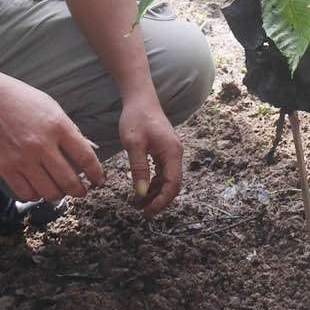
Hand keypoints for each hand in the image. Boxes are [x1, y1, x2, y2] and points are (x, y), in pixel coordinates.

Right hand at [0, 74, 103, 202]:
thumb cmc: (22, 100)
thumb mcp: (52, 107)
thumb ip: (68, 130)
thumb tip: (83, 152)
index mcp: (58, 127)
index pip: (85, 157)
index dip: (96, 173)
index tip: (100, 181)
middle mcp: (42, 145)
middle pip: (69, 180)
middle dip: (80, 190)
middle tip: (82, 191)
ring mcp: (22, 158)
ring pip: (49, 191)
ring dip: (59, 195)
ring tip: (60, 191)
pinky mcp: (5, 167)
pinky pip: (26, 193)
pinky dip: (36, 195)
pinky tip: (39, 190)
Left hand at [118, 93, 184, 216]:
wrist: (141, 99)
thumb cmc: (136, 117)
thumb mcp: (134, 143)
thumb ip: (138, 168)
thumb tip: (140, 193)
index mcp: (172, 152)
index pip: (172, 184)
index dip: (161, 201)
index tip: (147, 211)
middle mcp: (175, 154)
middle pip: (173, 185)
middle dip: (159, 200)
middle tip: (141, 211)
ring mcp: (171, 153)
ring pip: (167, 180)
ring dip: (155, 193)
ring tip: (137, 203)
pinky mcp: (164, 151)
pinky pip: (162, 172)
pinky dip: (153, 183)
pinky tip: (140, 189)